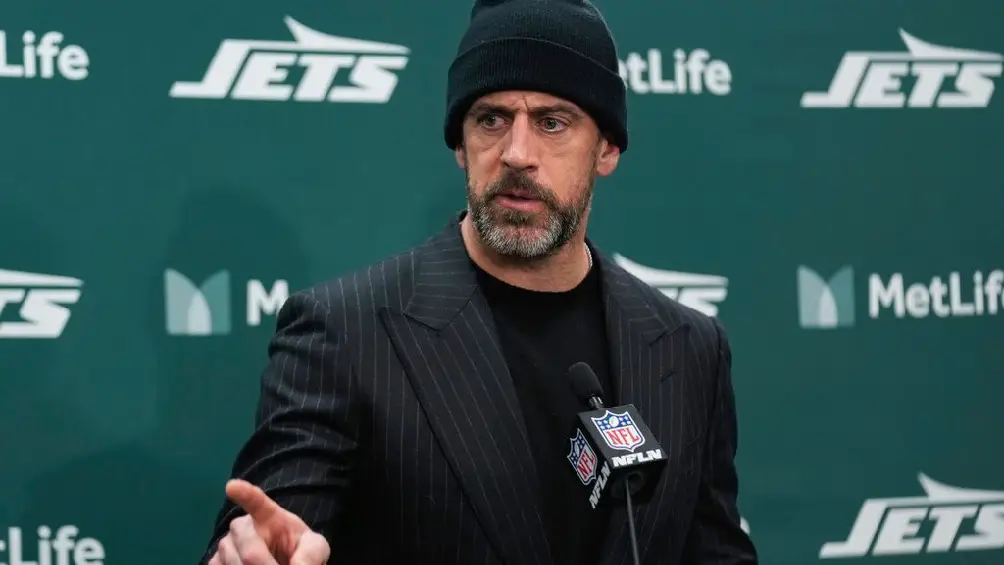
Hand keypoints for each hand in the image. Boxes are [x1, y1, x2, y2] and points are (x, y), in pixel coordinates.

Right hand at [208, 479, 330, 564]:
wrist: (283, 559)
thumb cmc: (298, 550)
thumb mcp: (314, 548)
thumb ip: (311, 554)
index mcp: (269, 516)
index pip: (256, 502)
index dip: (245, 494)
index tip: (232, 486)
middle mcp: (243, 526)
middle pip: (250, 552)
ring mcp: (226, 544)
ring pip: (234, 564)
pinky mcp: (214, 561)